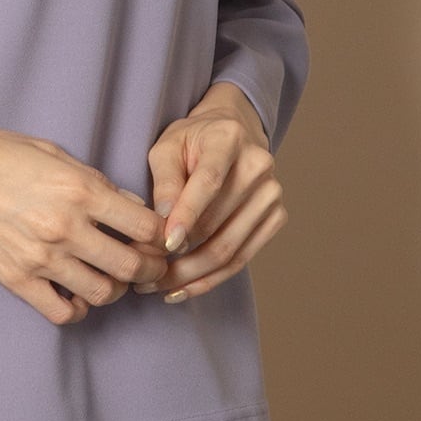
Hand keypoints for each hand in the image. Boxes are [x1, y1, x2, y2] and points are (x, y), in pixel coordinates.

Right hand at [0, 125, 172, 324]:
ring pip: (102, 293)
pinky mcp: (16, 279)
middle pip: (132, 266)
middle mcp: (65, 227)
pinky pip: (62, 311)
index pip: (145, 226)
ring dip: (114, 289)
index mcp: (79, 189)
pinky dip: (77, 308)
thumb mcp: (51, 151)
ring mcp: (40, 258)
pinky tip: (75, 292)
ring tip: (109, 277)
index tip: (159, 237)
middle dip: (149, 269)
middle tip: (147, 266)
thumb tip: (131, 208)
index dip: (161, 235)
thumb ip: (94, 180)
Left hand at [134, 83, 286, 301]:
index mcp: (228, 139)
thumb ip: (165, 181)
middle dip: (178, 257)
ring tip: (158, 287)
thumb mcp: (167, 147)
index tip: (165, 245)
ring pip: (229, 250)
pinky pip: (241, 258)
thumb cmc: (191, 142)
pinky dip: (211, 278)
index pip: (209, 183)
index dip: (187, 216)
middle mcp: (258, 166)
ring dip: (191, 276)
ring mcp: (271, 194)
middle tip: (145, 273)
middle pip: (217, 225)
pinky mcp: (276, 217)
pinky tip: (183, 287)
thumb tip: (163, 221)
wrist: (230, 133)